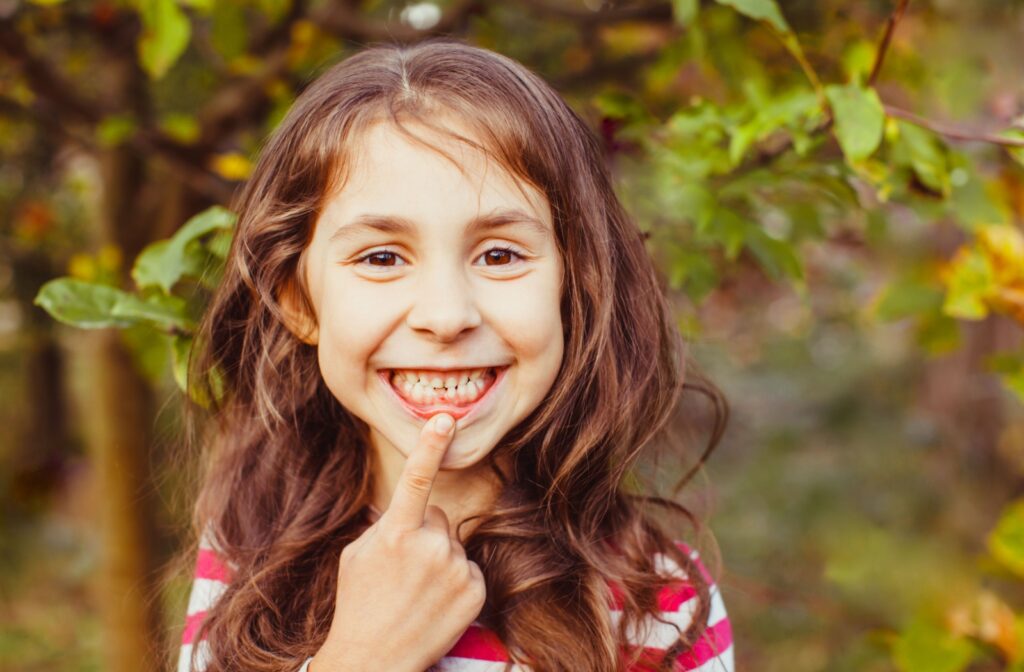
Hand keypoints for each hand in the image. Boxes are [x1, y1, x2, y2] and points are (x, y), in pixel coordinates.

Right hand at [310, 414, 486, 671]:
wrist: (375, 661)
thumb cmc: (358, 603)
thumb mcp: (357, 555)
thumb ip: (384, 525)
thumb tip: (401, 505)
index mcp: (396, 532)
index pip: (416, 479)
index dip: (430, 445)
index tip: (445, 419)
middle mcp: (430, 546)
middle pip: (437, 518)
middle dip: (424, 533)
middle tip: (402, 570)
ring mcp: (456, 568)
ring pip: (453, 544)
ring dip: (439, 559)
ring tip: (415, 592)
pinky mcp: (475, 590)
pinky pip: (468, 568)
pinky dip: (455, 582)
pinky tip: (434, 603)